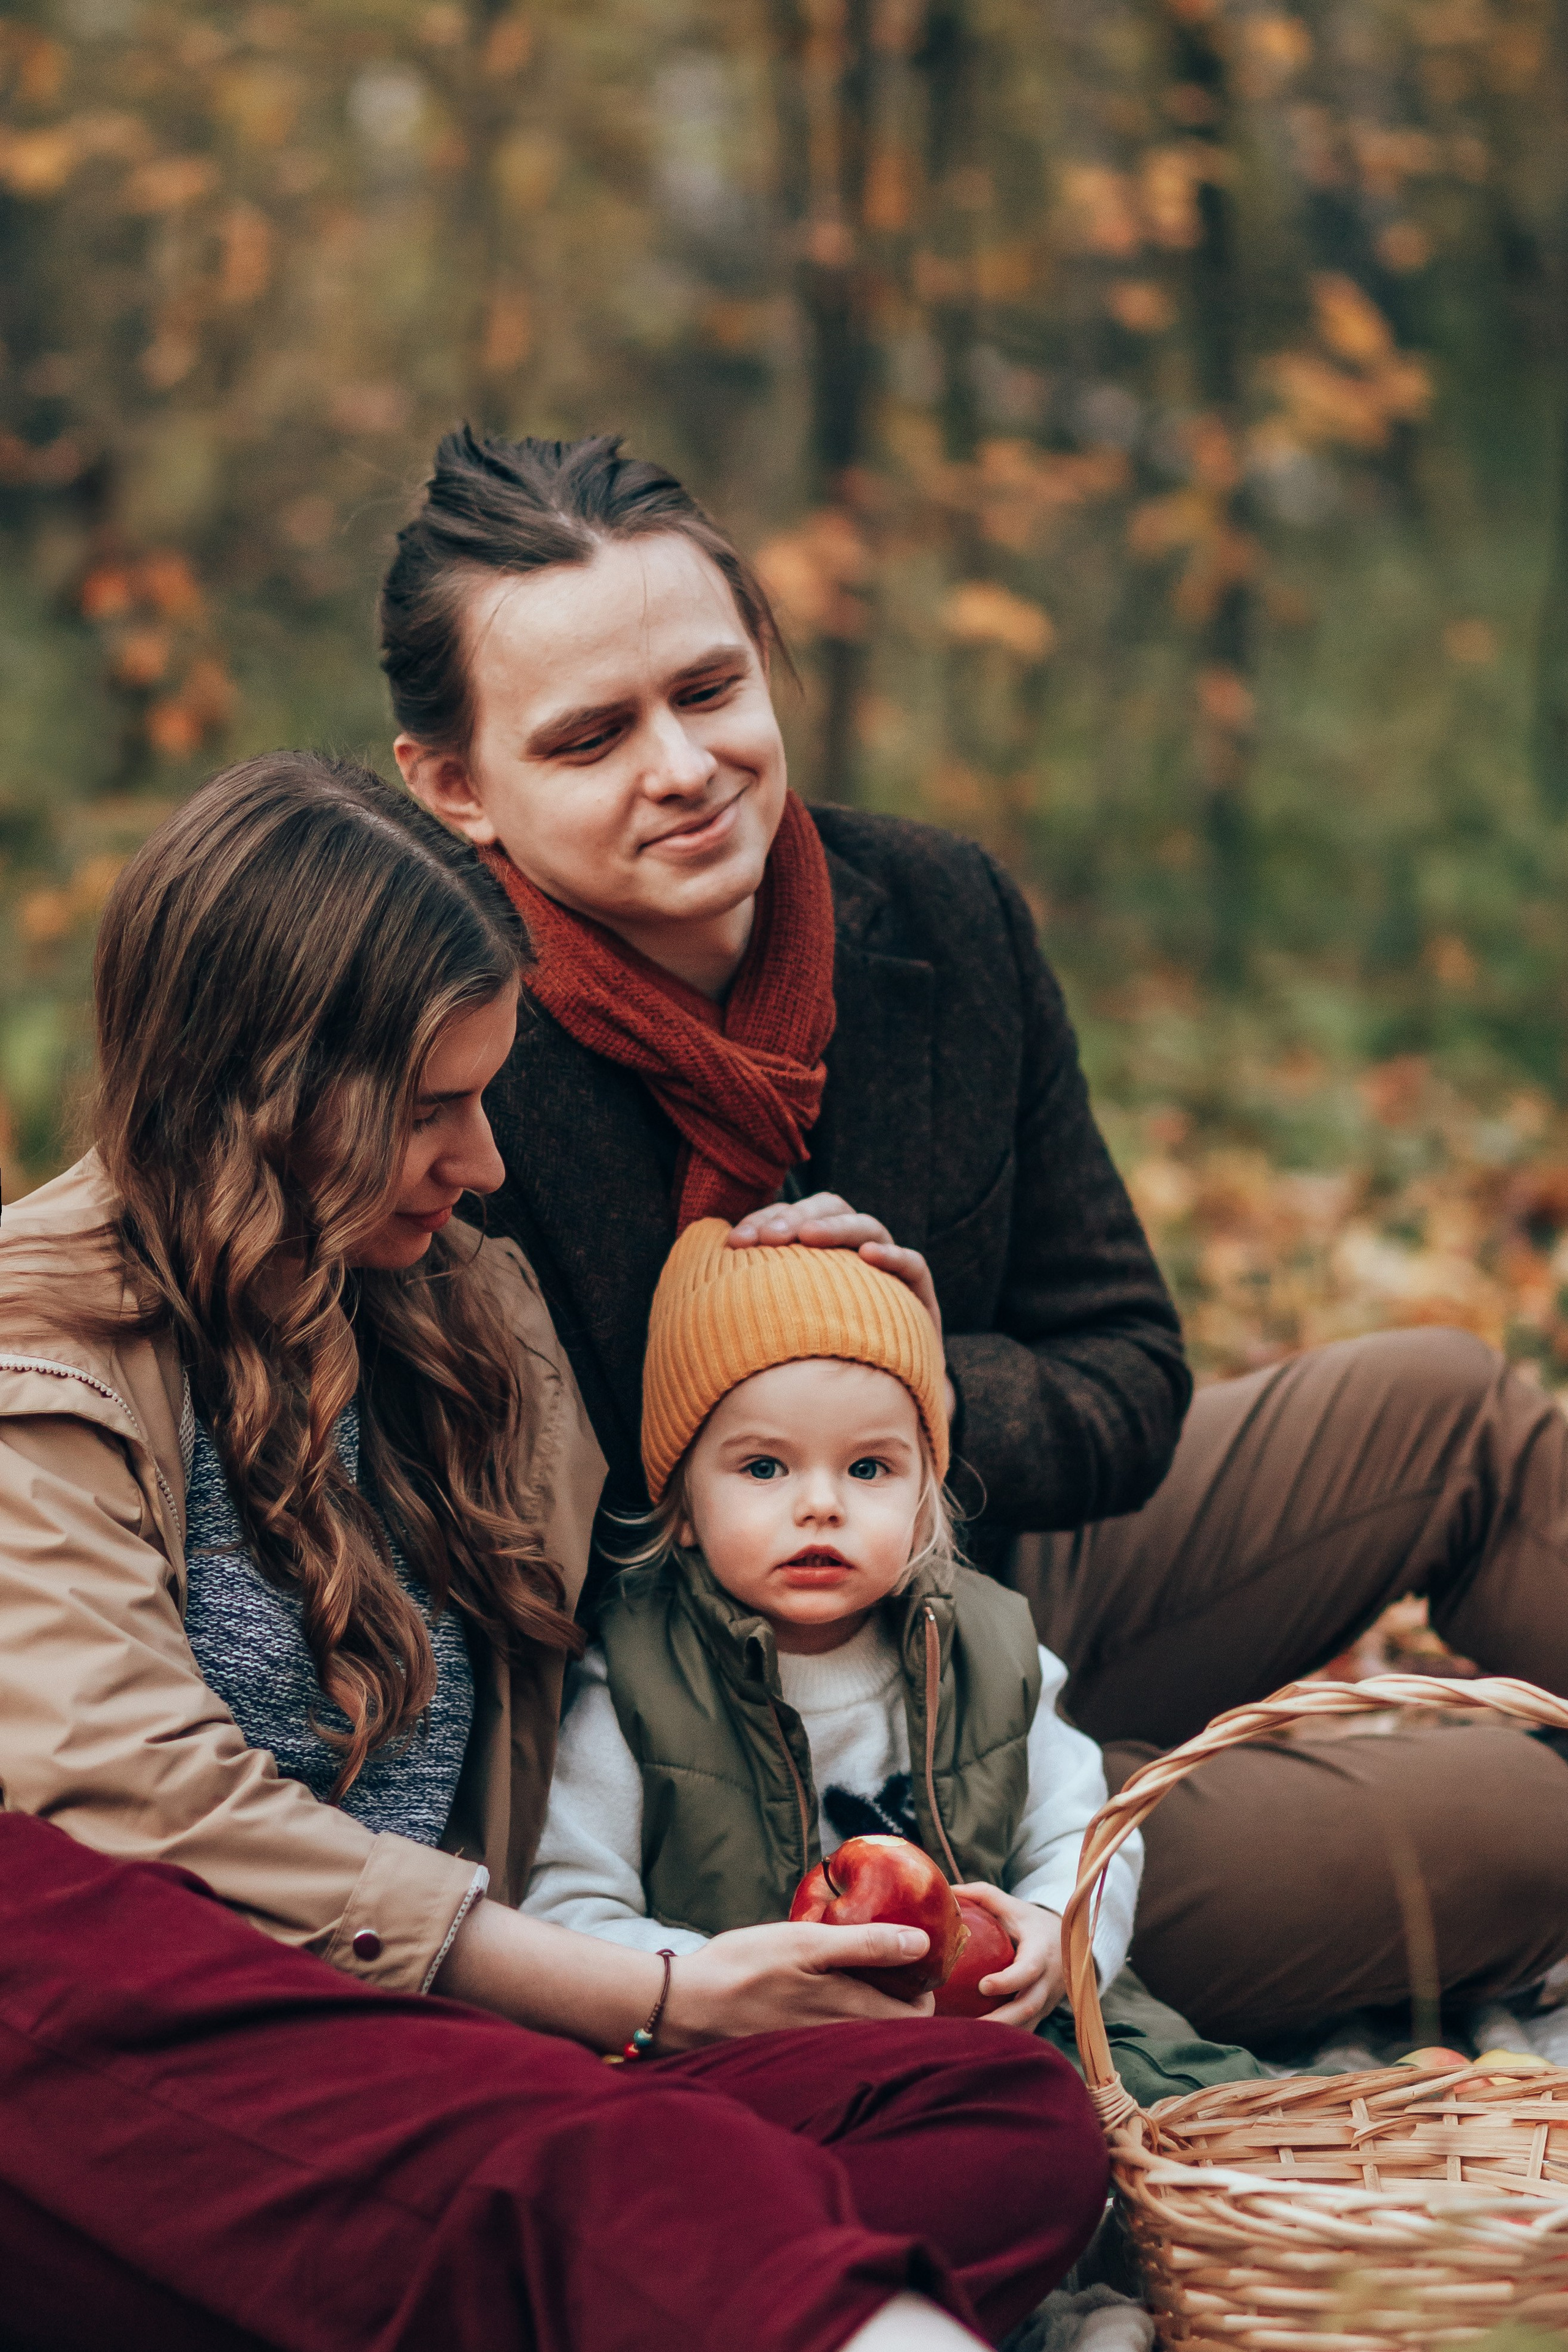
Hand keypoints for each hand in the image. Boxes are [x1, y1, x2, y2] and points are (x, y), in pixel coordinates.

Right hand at [659, 1919, 935, 2048]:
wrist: (687, 2005)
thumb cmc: (745, 1966)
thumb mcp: (806, 1942)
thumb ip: (866, 1943)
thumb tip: (920, 1942)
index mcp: (850, 2012)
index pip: (915, 2016)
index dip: (923, 1990)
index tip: (915, 1963)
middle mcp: (840, 2041)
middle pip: (895, 2031)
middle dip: (903, 2002)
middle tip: (892, 1967)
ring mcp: (816, 2050)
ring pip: (866, 2037)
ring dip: (874, 2013)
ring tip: (860, 1978)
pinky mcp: (794, 2050)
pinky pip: (836, 2041)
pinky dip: (844, 2023)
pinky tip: (823, 1996)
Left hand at [728, 1196, 954, 1418]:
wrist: (886, 1398)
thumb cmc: (823, 1362)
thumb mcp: (785, 1332)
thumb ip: (754, 1308)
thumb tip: (694, 1300)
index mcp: (819, 1253)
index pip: (791, 1218)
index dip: (763, 1221)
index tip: (734, 1243)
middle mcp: (854, 1253)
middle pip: (829, 1210)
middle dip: (796, 1218)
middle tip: (769, 1238)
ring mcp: (889, 1269)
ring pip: (868, 1227)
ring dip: (837, 1228)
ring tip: (810, 1237)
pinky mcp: (919, 1295)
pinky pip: (913, 1265)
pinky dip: (893, 1257)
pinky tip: (869, 1257)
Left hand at [951, 1885, 1063, 2030]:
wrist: (1070, 1946)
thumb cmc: (1033, 1923)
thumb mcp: (1014, 1906)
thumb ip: (984, 1896)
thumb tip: (950, 1890)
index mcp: (1042, 1954)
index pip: (1027, 1971)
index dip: (1008, 1980)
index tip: (983, 1985)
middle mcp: (1047, 1983)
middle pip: (1027, 2008)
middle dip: (999, 2021)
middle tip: (968, 2029)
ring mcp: (1045, 2003)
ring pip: (1025, 2026)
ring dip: (999, 2036)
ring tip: (965, 2043)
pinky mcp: (1039, 2016)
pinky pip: (1022, 2032)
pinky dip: (1001, 2040)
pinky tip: (973, 2044)